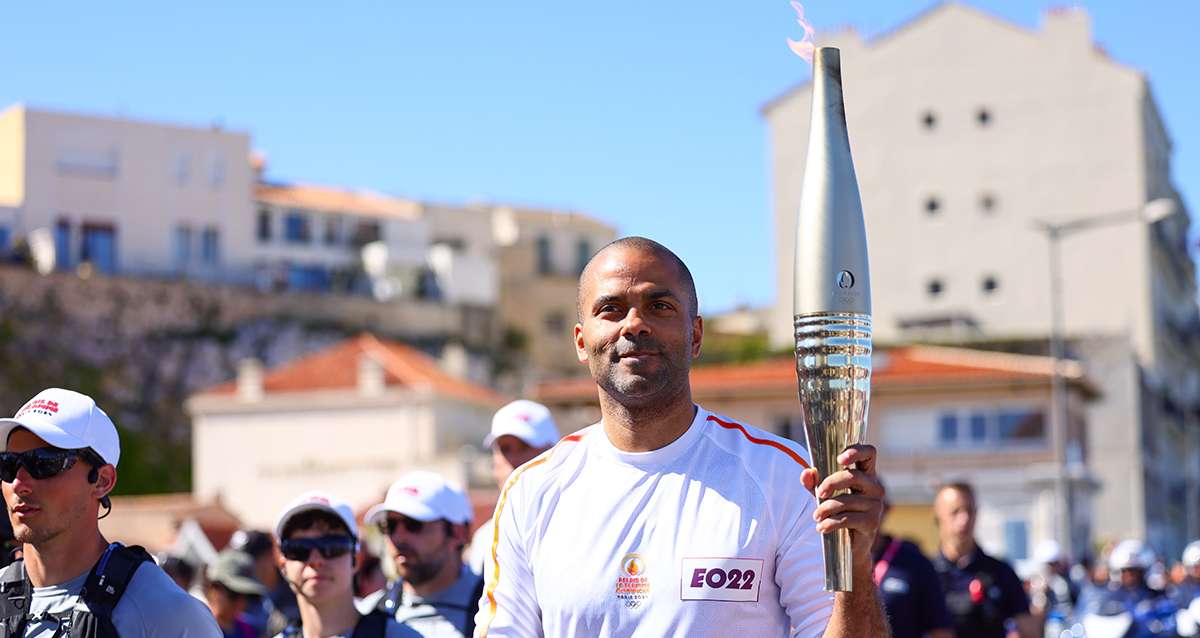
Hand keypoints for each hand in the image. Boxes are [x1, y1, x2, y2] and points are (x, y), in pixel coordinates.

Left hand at [800, 444, 884, 568]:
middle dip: (830, 483)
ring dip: (825, 509)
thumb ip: (814, 483)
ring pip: (846, 500)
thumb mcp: (824, 495)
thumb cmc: (838, 513)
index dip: (856, 451)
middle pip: (853, 476)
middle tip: (818, 494)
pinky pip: (846, 519)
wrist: (850, 546)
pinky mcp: (872, 523)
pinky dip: (830, 523)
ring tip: (816, 517)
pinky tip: (822, 527)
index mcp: (866, 474)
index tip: (840, 459)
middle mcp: (875, 487)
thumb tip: (806, 472)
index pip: (869, 453)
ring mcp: (875, 505)